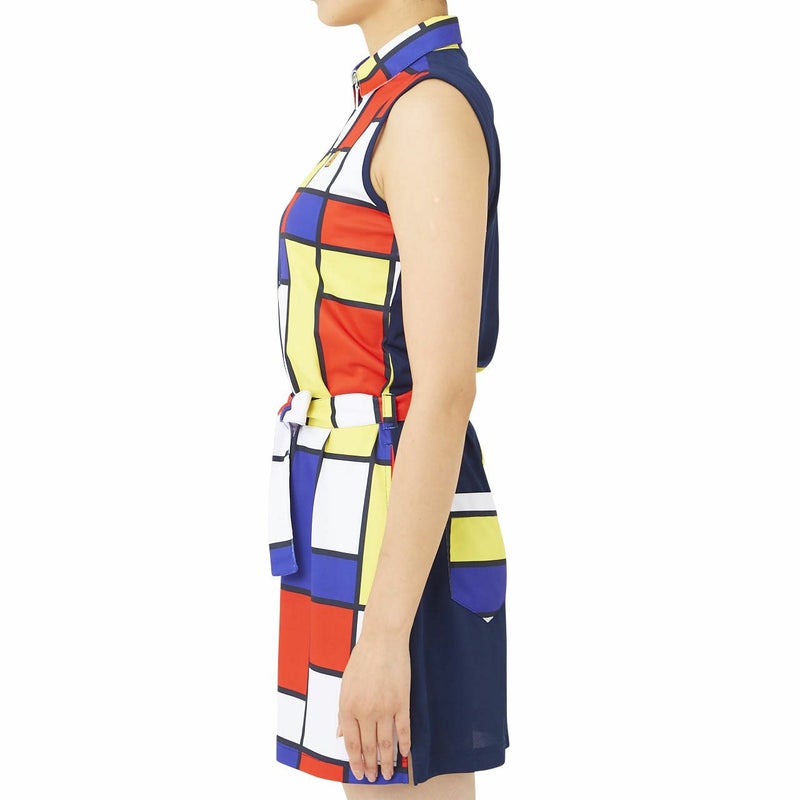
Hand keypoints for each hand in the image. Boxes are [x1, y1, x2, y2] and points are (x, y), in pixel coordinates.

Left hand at [336, 629, 411, 781]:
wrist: (382, 640)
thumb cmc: (362, 659)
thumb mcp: (345, 685)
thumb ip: (344, 711)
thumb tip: (341, 734)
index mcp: (347, 707)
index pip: (351, 743)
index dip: (355, 761)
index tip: (358, 773)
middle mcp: (365, 711)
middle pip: (368, 746)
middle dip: (370, 765)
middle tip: (373, 778)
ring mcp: (384, 708)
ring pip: (385, 743)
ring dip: (387, 761)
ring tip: (389, 773)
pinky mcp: (401, 702)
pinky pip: (403, 729)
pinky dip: (404, 745)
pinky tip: (405, 754)